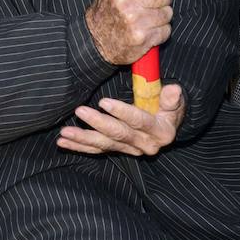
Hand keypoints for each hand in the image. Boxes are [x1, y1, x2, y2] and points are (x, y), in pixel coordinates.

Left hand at [57, 84, 185, 155]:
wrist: (170, 126)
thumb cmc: (170, 108)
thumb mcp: (176, 101)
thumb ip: (172, 97)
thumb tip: (173, 89)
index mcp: (160, 132)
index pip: (139, 121)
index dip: (121, 112)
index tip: (103, 102)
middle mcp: (145, 144)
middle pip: (118, 134)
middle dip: (97, 123)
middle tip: (79, 111)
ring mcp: (131, 150)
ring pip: (104, 145)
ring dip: (83, 139)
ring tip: (64, 133)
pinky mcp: (118, 150)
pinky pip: (97, 150)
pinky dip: (79, 147)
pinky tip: (63, 143)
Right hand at [85, 0, 176, 64]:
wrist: (95, 40)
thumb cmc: (110, 9)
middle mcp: (125, 0)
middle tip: (149, 3)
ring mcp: (133, 20)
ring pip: (167, 12)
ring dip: (161, 16)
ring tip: (146, 19)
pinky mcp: (141, 38)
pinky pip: (166, 30)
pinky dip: (160, 32)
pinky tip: (147, 31)